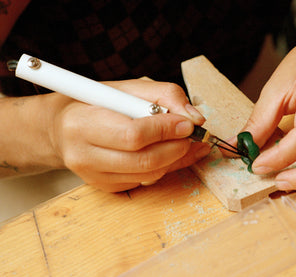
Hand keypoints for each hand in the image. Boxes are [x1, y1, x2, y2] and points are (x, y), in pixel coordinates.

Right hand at [50, 79, 210, 191]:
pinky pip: (143, 182)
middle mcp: (83, 154)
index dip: (166, 130)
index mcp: (84, 123)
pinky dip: (163, 168)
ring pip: (147, 175)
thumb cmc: (97, 104)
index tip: (188, 123)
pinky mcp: (103, 186)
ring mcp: (92, 175)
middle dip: (177, 148)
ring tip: (185, 143)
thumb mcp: (127, 88)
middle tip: (191, 136)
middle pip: (143, 160)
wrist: (62, 128)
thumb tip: (194, 117)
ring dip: (174, 160)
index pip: (133, 135)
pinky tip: (168, 154)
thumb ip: (164, 95)